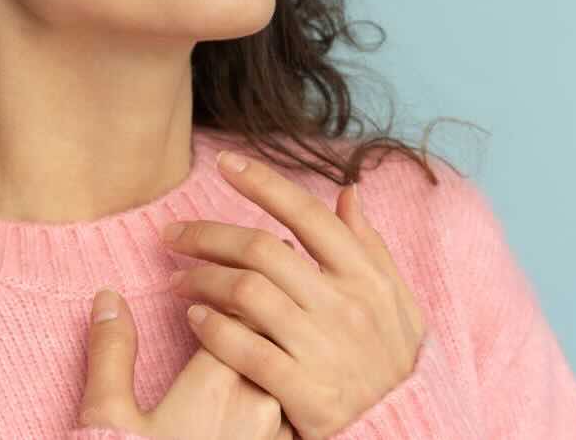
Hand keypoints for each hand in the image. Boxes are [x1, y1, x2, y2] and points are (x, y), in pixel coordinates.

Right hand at [77, 287, 293, 438]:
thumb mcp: (109, 419)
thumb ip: (111, 353)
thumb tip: (109, 297)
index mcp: (216, 382)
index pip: (241, 303)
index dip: (228, 281)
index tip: (215, 271)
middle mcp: (260, 404)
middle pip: (275, 330)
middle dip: (260, 302)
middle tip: (244, 284)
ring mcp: (280, 436)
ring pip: (291, 367)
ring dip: (276, 343)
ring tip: (257, 330)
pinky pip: (296, 409)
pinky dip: (285, 385)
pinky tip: (266, 388)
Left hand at [158, 149, 426, 439]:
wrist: (402, 431)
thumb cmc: (390, 360)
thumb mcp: (395, 301)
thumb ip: (369, 246)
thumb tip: (348, 192)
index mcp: (366, 276)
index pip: (307, 214)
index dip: (263, 182)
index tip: (224, 163)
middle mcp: (347, 306)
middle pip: (262, 248)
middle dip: (206, 234)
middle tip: (172, 234)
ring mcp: (327, 349)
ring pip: (246, 293)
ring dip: (200, 279)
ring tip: (176, 280)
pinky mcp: (309, 393)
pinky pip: (246, 349)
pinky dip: (212, 329)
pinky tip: (193, 318)